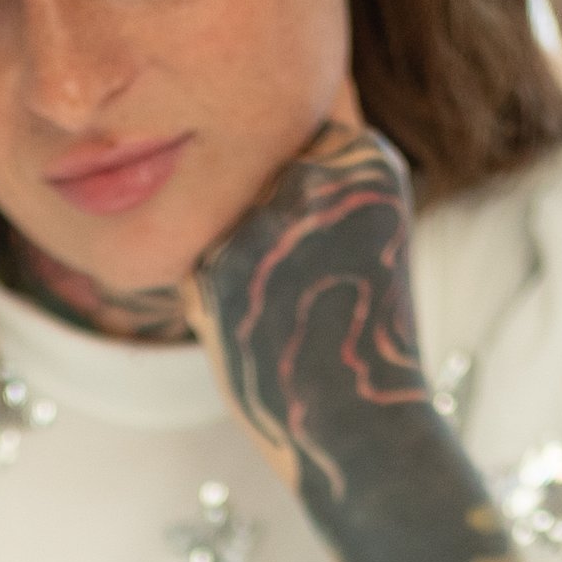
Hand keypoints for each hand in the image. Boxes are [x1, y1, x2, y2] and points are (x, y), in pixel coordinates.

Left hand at [184, 122, 561, 561]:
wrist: (365, 434)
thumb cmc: (360, 339)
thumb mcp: (359, 231)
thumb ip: (314, 177)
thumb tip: (245, 127)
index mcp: (369, 157)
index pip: (288, 145)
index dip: (298, 212)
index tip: (334, 264)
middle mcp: (320, 173)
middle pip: (245, 180)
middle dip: (261, 239)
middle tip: (308, 297)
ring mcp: (269, 217)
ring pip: (214, 224)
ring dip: (234, 272)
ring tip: (285, 316)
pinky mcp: (221, 264)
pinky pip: (192, 268)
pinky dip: (212, 306)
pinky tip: (257, 336)